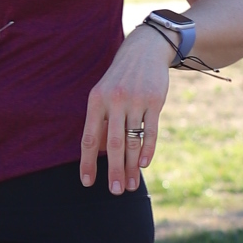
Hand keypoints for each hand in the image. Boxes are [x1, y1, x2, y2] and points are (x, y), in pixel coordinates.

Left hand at [80, 26, 172, 194]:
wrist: (144, 51)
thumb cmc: (120, 80)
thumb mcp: (104, 95)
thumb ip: (101, 122)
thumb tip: (98, 152)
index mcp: (96, 101)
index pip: (89, 138)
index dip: (88, 162)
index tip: (88, 183)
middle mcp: (114, 101)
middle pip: (112, 144)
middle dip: (113, 170)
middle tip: (114, 192)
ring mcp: (135, 100)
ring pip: (132, 140)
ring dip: (131, 166)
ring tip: (131, 185)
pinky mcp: (154, 101)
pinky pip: (150, 130)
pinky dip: (147, 149)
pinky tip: (143, 164)